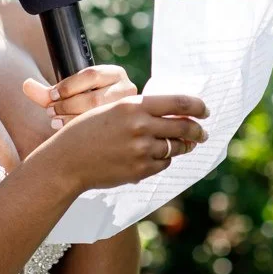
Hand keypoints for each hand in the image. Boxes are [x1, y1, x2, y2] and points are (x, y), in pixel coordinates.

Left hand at [22, 65, 136, 128]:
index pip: (91, 74)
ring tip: (56, 122)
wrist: (108, 128)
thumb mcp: (68, 96)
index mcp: (114, 74)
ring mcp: (131, 111)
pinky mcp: (129, 128)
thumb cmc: (84, 107)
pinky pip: (105, 131)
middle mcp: (128, 89)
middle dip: (68, 105)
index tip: (51, 96)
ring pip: (100, 115)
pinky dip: (84, 133)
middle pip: (95, 98)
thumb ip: (46, 93)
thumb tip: (25, 85)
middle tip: (51, 112)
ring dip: (73, 120)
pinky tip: (70, 135)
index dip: (68, 86)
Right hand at [43, 94, 210, 190]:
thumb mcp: (113, 110)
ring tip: (185, 145)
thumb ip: (142, 110)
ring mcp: (141, 150)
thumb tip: (175, 115)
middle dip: (198, 131)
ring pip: (175, 148)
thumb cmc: (88, 132)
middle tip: (203, 133)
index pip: (178, 103)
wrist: (67, 161)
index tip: (205, 110)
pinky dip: (163, 161)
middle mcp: (140, 126)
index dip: (198, 106)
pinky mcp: (139, 170)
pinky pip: (163, 164)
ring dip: (183, 146)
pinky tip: (156, 157)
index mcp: (133, 106)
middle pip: (183, 127)